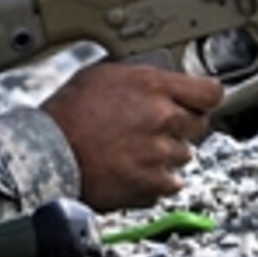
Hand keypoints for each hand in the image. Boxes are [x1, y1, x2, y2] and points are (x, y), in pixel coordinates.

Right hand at [41, 62, 222, 211]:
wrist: (48, 152)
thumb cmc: (68, 112)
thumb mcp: (104, 73)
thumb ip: (142, 77)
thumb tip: (160, 78)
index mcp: (153, 85)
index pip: (210, 92)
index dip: (205, 97)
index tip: (200, 102)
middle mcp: (163, 117)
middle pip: (200, 124)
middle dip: (180, 125)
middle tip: (154, 127)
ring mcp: (159, 153)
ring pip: (184, 154)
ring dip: (167, 153)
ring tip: (136, 149)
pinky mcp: (152, 183)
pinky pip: (171, 182)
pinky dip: (156, 179)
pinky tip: (133, 169)